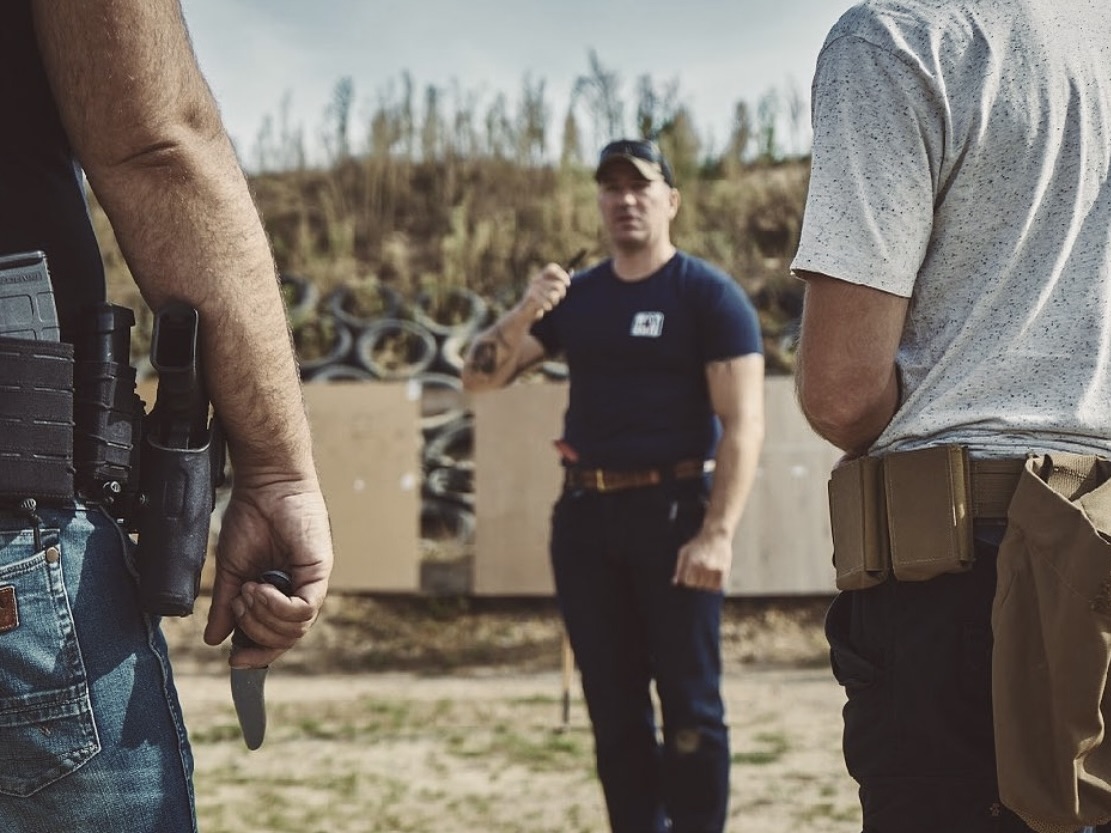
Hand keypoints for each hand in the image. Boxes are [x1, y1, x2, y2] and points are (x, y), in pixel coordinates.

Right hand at [203, 474, 332, 667]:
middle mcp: (298, 593)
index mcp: (279, 595)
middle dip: (254, 630)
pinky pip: (303, 609)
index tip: (235, 660)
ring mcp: (311, 584)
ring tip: (249, 590)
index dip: (258, 654)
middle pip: (285, 639)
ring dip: (263, 616)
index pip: (276, 638)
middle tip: (239, 602)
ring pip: (295, 629)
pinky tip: (261, 587)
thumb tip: (214, 639)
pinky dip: (277, 606)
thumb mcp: (231, 570)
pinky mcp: (318, 573)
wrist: (264, 487)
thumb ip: (225, 606)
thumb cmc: (250, 520)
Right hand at [521, 262, 570, 319]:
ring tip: (553, 303)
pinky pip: (545, 301)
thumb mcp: (549, 289)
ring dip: (555, 301)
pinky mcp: (531, 297)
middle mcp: (536, 280)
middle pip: (557, 284)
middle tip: (561, 297)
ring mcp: (533, 288)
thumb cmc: (540, 300)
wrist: (525, 312)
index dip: (562, 274)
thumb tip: (571, 271)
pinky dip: (549, 306)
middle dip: (562, 292)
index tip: (568, 284)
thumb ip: (559, 280)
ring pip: (552, 295)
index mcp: (541, 276)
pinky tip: (547, 307)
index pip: (552, 268)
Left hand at [673, 530, 732, 591]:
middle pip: (697, 585)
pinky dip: (716, 585)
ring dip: (707, 582)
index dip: (688, 578)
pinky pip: (717, 587)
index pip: (686, 581)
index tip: (691, 571)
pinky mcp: (724, 570)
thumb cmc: (698, 544)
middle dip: (697, 579)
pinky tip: (715, 576)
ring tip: (708, 570)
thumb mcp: (684, 552)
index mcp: (691, 561)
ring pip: (707, 587)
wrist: (716, 535)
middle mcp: (702, 565)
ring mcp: (713, 569)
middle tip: (701, 568)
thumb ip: (679, 568)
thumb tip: (675, 583)